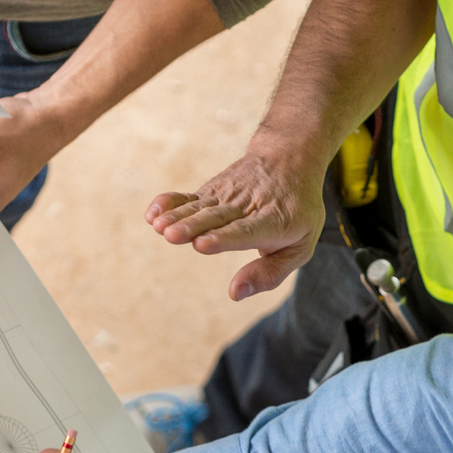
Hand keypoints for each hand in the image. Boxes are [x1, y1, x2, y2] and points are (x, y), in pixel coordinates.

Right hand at [146, 135, 328, 300]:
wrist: (291, 159)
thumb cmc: (297, 213)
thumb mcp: (300, 247)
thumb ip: (270, 274)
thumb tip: (235, 294)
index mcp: (276, 220)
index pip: (247, 230)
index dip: (224, 238)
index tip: (202, 245)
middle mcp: (248, 205)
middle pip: (218, 217)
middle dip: (194, 226)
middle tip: (172, 235)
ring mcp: (227, 194)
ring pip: (200, 206)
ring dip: (177, 216)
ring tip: (158, 227)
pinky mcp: (212, 190)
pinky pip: (189, 196)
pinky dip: (170, 202)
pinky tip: (152, 213)